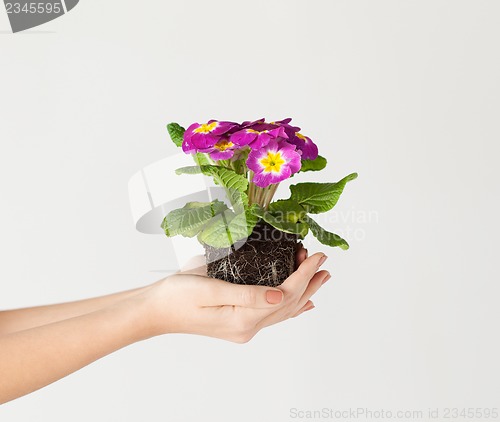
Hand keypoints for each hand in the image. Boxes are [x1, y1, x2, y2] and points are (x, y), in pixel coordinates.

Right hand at [140, 246, 329, 342]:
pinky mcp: (238, 322)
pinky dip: (290, 306)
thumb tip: (283, 296)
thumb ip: (248, 295)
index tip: (317, 255)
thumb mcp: (210, 290)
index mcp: (243, 319)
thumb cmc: (176, 296)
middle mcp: (247, 327)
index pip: (285, 294)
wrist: (155, 310)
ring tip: (319, 277)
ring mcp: (243, 327)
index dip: (304, 274)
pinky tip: (300, 304)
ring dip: (303, 292)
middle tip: (324, 262)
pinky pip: (272, 314)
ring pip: (283, 309)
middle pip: (289, 303)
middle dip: (309, 281)